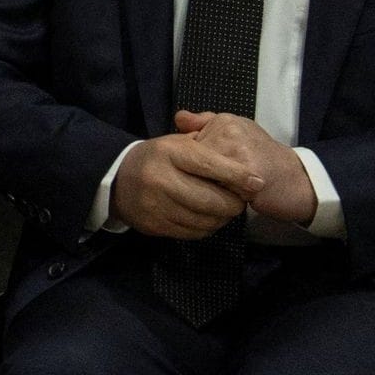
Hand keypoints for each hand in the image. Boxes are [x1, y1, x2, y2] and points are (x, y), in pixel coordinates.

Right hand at [108, 131, 261, 239]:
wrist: (117, 180)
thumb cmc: (157, 158)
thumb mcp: (177, 142)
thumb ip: (210, 149)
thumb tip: (248, 172)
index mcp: (169, 152)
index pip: (210, 165)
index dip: (237, 175)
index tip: (257, 182)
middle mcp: (160, 179)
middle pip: (210, 199)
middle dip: (233, 203)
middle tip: (240, 202)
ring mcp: (156, 205)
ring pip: (204, 220)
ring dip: (222, 218)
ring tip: (225, 211)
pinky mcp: (154, 225)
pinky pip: (192, 232)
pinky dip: (207, 227)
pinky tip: (208, 219)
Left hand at [172, 109, 320, 225]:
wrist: (295, 179)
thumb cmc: (262, 158)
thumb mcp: (236, 133)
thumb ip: (206, 124)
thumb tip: (179, 117)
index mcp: (225, 121)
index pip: (188, 143)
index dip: (192, 163)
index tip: (205, 169)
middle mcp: (230, 131)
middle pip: (193, 160)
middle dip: (197, 176)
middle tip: (214, 181)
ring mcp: (239, 151)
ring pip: (202, 175)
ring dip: (207, 187)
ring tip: (223, 188)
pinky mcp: (246, 173)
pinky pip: (218, 189)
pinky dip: (220, 197)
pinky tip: (232, 196)